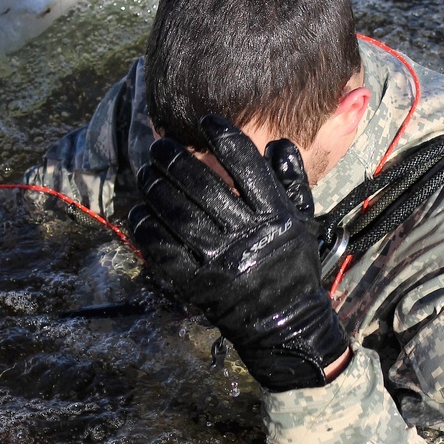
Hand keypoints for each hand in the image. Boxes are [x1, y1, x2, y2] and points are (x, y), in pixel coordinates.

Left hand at [130, 115, 348, 391]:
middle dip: (177, 159)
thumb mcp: (304, 221)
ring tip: (147, 172)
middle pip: (204, 186)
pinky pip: (164, 250)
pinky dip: (147, 228)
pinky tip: (140, 211)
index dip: (224, 136)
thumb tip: (278, 142)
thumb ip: (294, 180)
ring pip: (179, 214)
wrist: (285, 323)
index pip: (247, 166)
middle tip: (160, 145)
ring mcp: (220, 262)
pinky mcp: (198, 285)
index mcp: (277, 217)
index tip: (205, 120)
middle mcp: (248, 237)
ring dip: (157, 188)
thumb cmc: (294, 265)